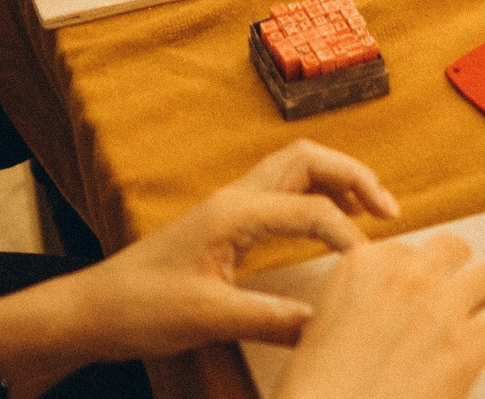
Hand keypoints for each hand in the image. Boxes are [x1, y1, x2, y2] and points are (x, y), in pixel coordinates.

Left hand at [72, 140, 400, 361]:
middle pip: (307, 160)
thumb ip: (271, 321)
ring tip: (373, 212)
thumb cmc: (140, 308)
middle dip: (354, 175)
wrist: (95, 309)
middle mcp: (234, 199)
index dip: (349, 234)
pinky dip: (315, 198)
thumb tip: (327, 325)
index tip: (371, 268)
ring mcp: (229, 208)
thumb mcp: (210, 319)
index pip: (310, 207)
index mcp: (234, 213)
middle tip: (390, 210)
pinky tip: (329, 227)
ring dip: (337, 181)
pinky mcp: (225, 225)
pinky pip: (281, 193)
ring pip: (294, 170)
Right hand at [276, 234, 484, 398]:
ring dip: (480, 300)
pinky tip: (483, 353)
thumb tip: (381, 313)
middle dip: (454, 275)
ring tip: (470, 327)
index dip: (414, 280)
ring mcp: (440, 307)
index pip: (408, 250)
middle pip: (453, 248)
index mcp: (361, 265)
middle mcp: (404, 274)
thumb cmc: (317, 391)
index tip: (411, 301)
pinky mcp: (467, 346)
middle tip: (448, 306)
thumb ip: (358, 304)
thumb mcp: (321, 329)